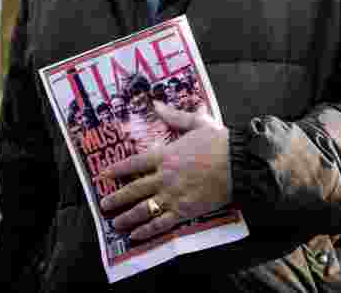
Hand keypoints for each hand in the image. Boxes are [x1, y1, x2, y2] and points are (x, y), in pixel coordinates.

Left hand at [99, 101, 231, 241]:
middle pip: (133, 189)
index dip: (117, 170)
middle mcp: (164, 176)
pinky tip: (136, 236)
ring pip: (143, 209)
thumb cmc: (219, 141)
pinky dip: (146, 231)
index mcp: (166, 155)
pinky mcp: (185, 210)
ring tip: (115, 223)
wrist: (238, 163)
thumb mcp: (197, 123)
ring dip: (126, 217)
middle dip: (116, 198)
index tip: (104, 175)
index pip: (134, 164)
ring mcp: (173, 195)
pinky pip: (160, 223)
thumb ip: (175, 116)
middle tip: (103, 205)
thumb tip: (157, 104)